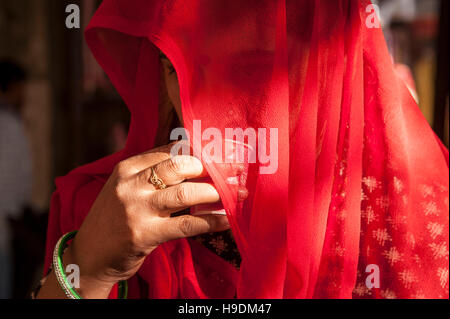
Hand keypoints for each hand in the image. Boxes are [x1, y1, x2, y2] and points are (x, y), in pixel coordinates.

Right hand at [64, 141, 240, 297]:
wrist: (89, 257)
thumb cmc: (115, 220)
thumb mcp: (128, 189)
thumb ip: (154, 172)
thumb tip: (196, 159)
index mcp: (127, 167)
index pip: (171, 150)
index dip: (202, 151)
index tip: (224, 153)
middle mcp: (130, 184)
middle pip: (181, 166)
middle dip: (213, 168)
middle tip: (236, 172)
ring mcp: (136, 209)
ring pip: (187, 193)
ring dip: (217, 193)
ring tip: (237, 194)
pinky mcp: (145, 234)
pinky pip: (188, 224)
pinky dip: (211, 221)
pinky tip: (227, 220)